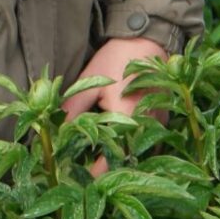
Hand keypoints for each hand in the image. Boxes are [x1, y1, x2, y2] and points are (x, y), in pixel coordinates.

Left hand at [64, 36, 164, 176]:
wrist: (148, 40)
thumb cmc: (116, 60)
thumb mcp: (90, 82)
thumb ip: (72, 110)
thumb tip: (56, 136)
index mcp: (126, 121)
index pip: (109, 164)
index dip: (91, 175)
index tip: (75, 178)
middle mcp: (146, 129)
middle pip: (123, 163)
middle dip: (103, 169)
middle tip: (82, 171)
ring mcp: (158, 126)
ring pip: (136, 155)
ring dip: (119, 159)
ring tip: (97, 159)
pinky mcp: (163, 121)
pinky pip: (146, 144)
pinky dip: (131, 148)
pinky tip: (116, 143)